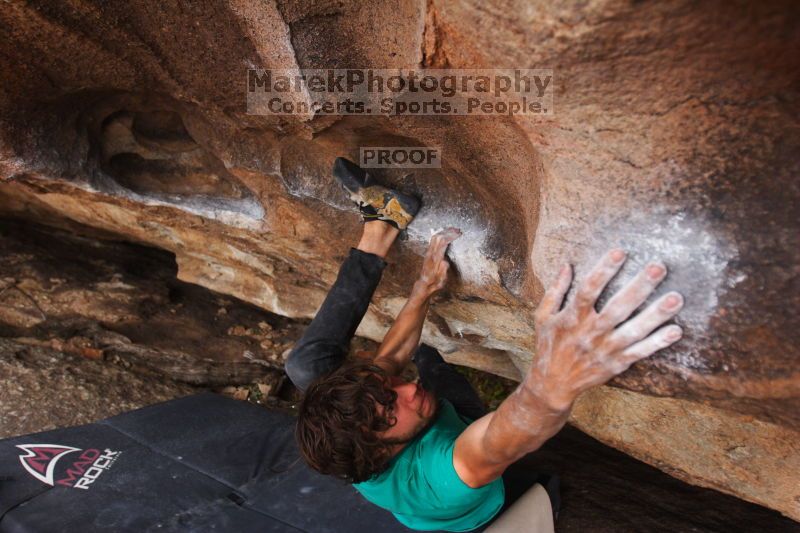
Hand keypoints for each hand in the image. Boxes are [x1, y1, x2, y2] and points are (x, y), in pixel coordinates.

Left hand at [415, 228, 460, 296]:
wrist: (424, 284)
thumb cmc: (435, 283)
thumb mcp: (441, 280)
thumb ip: (443, 270)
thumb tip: (445, 261)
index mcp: (435, 259)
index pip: (443, 243)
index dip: (451, 236)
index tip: (459, 233)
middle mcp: (431, 254)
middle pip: (438, 237)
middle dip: (448, 231)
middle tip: (457, 230)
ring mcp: (428, 252)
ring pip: (434, 237)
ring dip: (444, 232)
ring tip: (453, 230)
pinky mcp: (428, 253)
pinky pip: (432, 240)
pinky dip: (440, 234)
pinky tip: (444, 233)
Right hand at [528, 249, 683, 409]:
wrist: (553, 384)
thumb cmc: (548, 345)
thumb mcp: (543, 316)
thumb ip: (555, 291)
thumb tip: (567, 265)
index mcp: (572, 317)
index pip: (588, 290)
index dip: (603, 271)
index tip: (620, 252)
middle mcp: (591, 332)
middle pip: (618, 308)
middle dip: (639, 287)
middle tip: (658, 267)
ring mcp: (606, 349)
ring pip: (634, 331)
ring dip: (656, 315)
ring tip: (676, 298)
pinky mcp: (616, 364)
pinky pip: (640, 353)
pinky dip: (658, 343)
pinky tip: (676, 330)